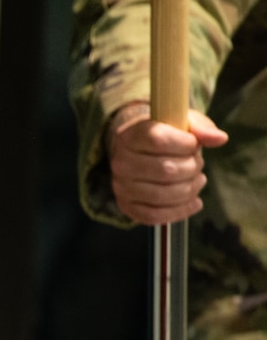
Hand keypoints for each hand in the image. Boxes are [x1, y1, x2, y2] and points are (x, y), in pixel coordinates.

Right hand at [106, 102, 227, 224]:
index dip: (185, 143)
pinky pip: (155, 216)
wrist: (137, 153)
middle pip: (165, 170)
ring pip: (162, 195)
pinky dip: (180, 211)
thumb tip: (220, 139)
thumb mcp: (182, 123)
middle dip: (192, 167)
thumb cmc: (164, 136)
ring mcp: (121, 187)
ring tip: (198, 180)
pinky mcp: (127, 206)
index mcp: (129, 136)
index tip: (193, 144)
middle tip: (197, 163)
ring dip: (190, 189)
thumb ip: (201, 127)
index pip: (158, 140)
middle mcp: (120, 162)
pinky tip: (194, 202)